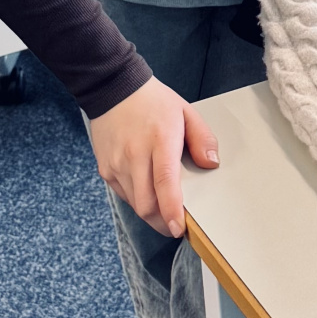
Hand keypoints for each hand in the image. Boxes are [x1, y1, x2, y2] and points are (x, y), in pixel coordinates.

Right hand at [89, 77, 220, 238]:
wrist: (113, 89)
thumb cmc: (153, 102)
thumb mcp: (186, 112)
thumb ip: (203, 139)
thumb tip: (211, 164)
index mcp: (159, 140)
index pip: (164, 183)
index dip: (171, 210)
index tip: (179, 228)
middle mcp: (134, 155)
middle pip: (146, 204)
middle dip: (162, 222)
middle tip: (176, 225)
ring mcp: (117, 164)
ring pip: (134, 204)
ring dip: (151, 212)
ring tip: (163, 208)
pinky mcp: (105, 169)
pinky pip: (124, 195)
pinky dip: (137, 200)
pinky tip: (146, 190)